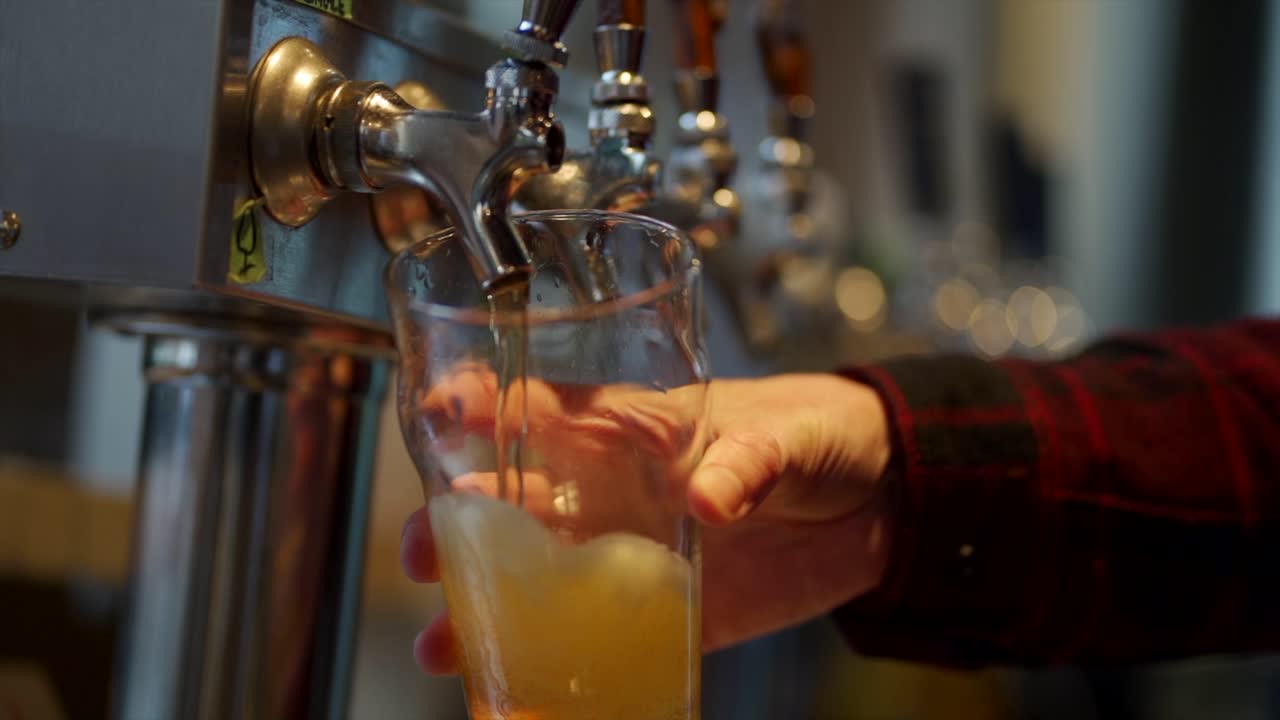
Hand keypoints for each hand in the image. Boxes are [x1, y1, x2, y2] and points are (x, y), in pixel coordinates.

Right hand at [399, 371, 893, 673]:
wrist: (885, 502)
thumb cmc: (824, 437)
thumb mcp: (788, 436)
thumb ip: (748, 460)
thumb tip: (709, 498)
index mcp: (635, 429)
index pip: (543, 408)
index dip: (483, 404)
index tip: (434, 411)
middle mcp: (616, 491)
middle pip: (514, 502)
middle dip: (456, 523)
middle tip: (422, 549)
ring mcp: (634, 555)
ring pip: (538, 579)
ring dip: (483, 606)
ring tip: (440, 640)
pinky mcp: (669, 613)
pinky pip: (600, 642)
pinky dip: (554, 667)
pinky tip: (510, 690)